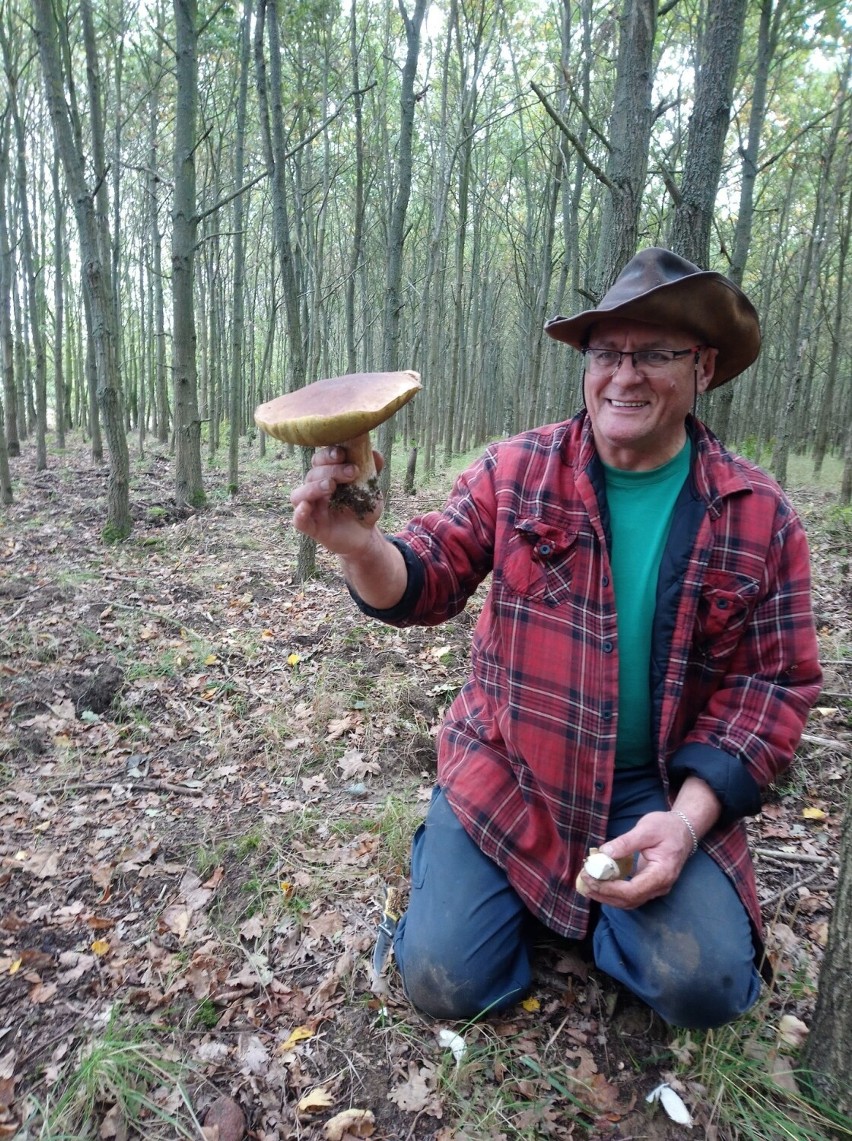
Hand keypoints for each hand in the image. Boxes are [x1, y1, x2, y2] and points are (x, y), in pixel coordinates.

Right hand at [290, 443, 384, 557]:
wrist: (366, 535)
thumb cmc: (363, 508)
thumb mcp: (372, 488)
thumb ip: (373, 469)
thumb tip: (375, 453)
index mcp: (326, 476)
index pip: (320, 460)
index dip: (328, 454)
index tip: (342, 453)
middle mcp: (314, 489)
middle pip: (313, 474)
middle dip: (332, 470)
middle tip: (353, 471)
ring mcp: (311, 508)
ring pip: (299, 494)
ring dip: (313, 487)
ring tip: (331, 486)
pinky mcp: (312, 527)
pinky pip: (299, 520)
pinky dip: (300, 513)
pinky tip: (306, 507)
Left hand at [577, 810, 695, 909]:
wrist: (683, 830)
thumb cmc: (667, 827)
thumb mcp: (646, 828)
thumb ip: (626, 842)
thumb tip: (603, 853)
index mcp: (662, 873)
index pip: (633, 891)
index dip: (609, 888)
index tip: (590, 877)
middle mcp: (661, 886)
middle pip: (629, 900)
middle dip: (603, 893)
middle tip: (583, 880)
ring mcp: (656, 888)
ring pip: (628, 901)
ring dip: (606, 896)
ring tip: (586, 885)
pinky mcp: (649, 885)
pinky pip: (629, 894)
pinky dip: (612, 892)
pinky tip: (598, 883)